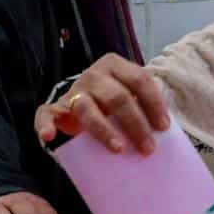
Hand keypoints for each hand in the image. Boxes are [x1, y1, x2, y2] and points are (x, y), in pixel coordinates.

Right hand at [34, 53, 169, 154]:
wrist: (81, 99)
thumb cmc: (115, 101)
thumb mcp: (130, 94)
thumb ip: (143, 106)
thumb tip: (167, 133)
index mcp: (116, 66)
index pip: (139, 80)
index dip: (153, 103)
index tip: (164, 127)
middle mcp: (94, 75)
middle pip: (117, 97)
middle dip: (135, 124)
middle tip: (148, 148)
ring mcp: (73, 90)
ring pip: (87, 108)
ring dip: (104, 130)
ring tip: (119, 148)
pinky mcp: (54, 107)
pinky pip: (46, 114)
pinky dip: (45, 125)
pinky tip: (49, 137)